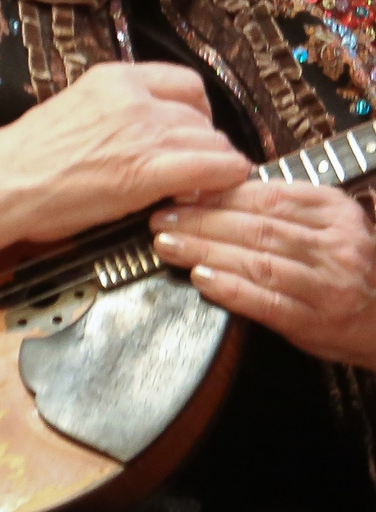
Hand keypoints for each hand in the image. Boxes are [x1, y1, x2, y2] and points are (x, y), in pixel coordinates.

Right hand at [0, 62, 250, 276]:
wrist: (3, 182)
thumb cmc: (27, 157)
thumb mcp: (75, 110)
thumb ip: (116, 112)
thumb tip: (147, 131)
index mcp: (114, 78)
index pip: (185, 82)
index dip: (196, 112)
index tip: (188, 133)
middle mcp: (136, 97)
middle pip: (202, 117)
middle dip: (204, 144)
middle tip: (192, 169)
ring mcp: (145, 132)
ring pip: (215, 143)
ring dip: (213, 166)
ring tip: (196, 186)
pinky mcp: (152, 170)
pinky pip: (218, 168)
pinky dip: (223, 180)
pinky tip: (209, 192)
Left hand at [152, 182, 375, 366]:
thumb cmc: (349, 267)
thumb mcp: (329, 226)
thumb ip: (284, 209)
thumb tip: (216, 191)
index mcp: (334, 213)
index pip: (267, 197)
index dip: (217, 194)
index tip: (180, 192)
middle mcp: (335, 246)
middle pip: (256, 228)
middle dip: (201, 221)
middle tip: (161, 219)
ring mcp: (328, 285)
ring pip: (257, 262)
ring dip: (205, 252)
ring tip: (168, 245)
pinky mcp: (316, 320)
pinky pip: (268, 302)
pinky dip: (231, 289)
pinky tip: (201, 280)